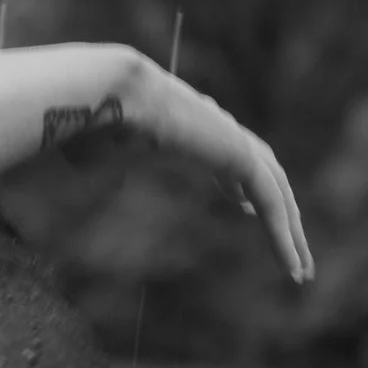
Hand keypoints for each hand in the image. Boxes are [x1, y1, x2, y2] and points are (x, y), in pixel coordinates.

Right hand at [89, 51, 314, 283]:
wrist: (106, 94)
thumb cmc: (87, 123)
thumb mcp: (91, 156)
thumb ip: (94, 168)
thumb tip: (67, 181)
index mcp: (189, 127)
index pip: (227, 157)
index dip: (239, 183)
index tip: (244, 206)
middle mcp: (217, 129)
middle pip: (264, 177)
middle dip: (280, 214)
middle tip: (291, 249)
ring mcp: (232, 139)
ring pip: (277, 194)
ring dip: (292, 234)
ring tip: (300, 273)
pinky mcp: (239, 155)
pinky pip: (271, 204)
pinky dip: (283, 238)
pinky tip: (290, 268)